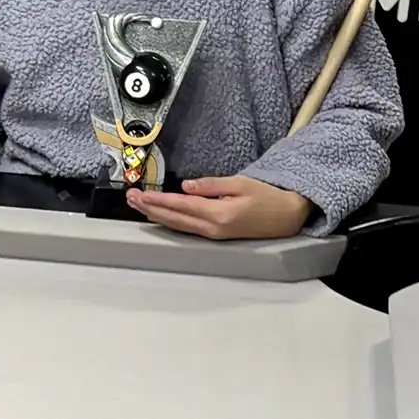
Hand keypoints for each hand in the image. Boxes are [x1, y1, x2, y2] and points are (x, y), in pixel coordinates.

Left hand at [125, 176, 312, 239]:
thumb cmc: (267, 197)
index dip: (158, 200)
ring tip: (138, 205)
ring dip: (156, 216)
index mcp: (219, 214)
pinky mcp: (216, 235)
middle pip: (174, 219)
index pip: (180, 206)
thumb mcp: (240, 183)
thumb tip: (185, 187)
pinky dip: (170, 222)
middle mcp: (213, 228)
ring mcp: (214, 235)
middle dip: (150, 208)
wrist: (287, 217)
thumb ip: (211, 185)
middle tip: (131, 198)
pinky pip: (187, 229)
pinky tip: (159, 216)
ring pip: (178, 226)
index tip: (140, 194)